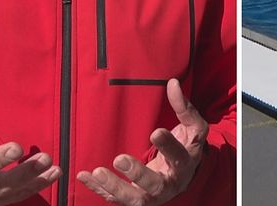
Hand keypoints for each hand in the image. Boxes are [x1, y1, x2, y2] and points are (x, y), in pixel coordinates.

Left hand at [77, 79, 207, 204]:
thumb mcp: (193, 128)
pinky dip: (98, 189)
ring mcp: (151, 195)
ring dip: (114, 187)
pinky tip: (84, 176)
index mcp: (185, 165)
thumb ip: (184, 108)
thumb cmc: (187, 147)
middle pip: (155, 185)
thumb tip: (172, 83)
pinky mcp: (135, 198)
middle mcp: (169, 184)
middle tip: (119, 159)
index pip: (179, 157)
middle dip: (137, 173)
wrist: (183, 176)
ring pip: (134, 198)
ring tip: (97, 172)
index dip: (169, 146)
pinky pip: (115, 198)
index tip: (155, 131)